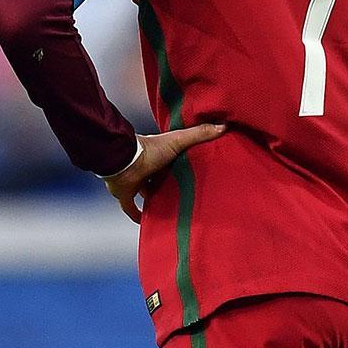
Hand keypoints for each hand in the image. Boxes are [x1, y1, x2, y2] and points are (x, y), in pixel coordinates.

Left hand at [104, 123, 226, 222]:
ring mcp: (135, 182)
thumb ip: (198, 134)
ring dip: (155, 199)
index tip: (193, 172)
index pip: (171, 160)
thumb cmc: (149, 150)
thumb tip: (223, 126)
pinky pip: (130, 207)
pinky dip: (136, 215)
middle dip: (168, 184)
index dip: (180, 165)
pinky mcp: (125, 194)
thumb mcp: (178, 140)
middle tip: (184, 194)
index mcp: (158, 155)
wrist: (125, 162)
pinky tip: (145, 222)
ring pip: (147, 192)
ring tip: (170, 209)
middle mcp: (146, 169)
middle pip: (160, 178)